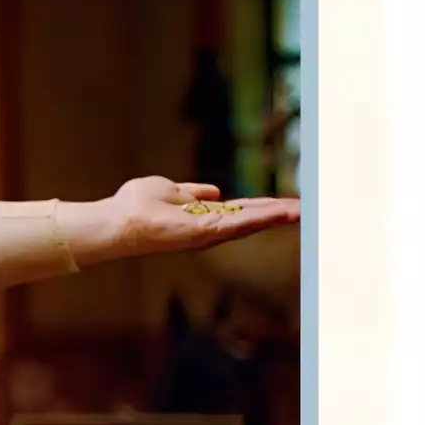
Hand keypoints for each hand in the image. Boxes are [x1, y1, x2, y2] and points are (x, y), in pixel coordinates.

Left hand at [61, 177, 299, 265]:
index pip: (241, 211)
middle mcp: (209, 227)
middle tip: (308, 209)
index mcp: (203, 216)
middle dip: (278, 213)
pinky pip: (237, 223)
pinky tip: (279, 213)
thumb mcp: (169, 191)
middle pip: (250, 218)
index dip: (265, 207)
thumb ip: (192, 192)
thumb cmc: (134, 207)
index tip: (291, 204)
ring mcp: (207, 232)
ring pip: (249, 222)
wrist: (116, 220)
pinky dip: (259, 217)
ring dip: (276, 216)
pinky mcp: (202, 233)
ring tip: (303, 211)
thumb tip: (214, 191)